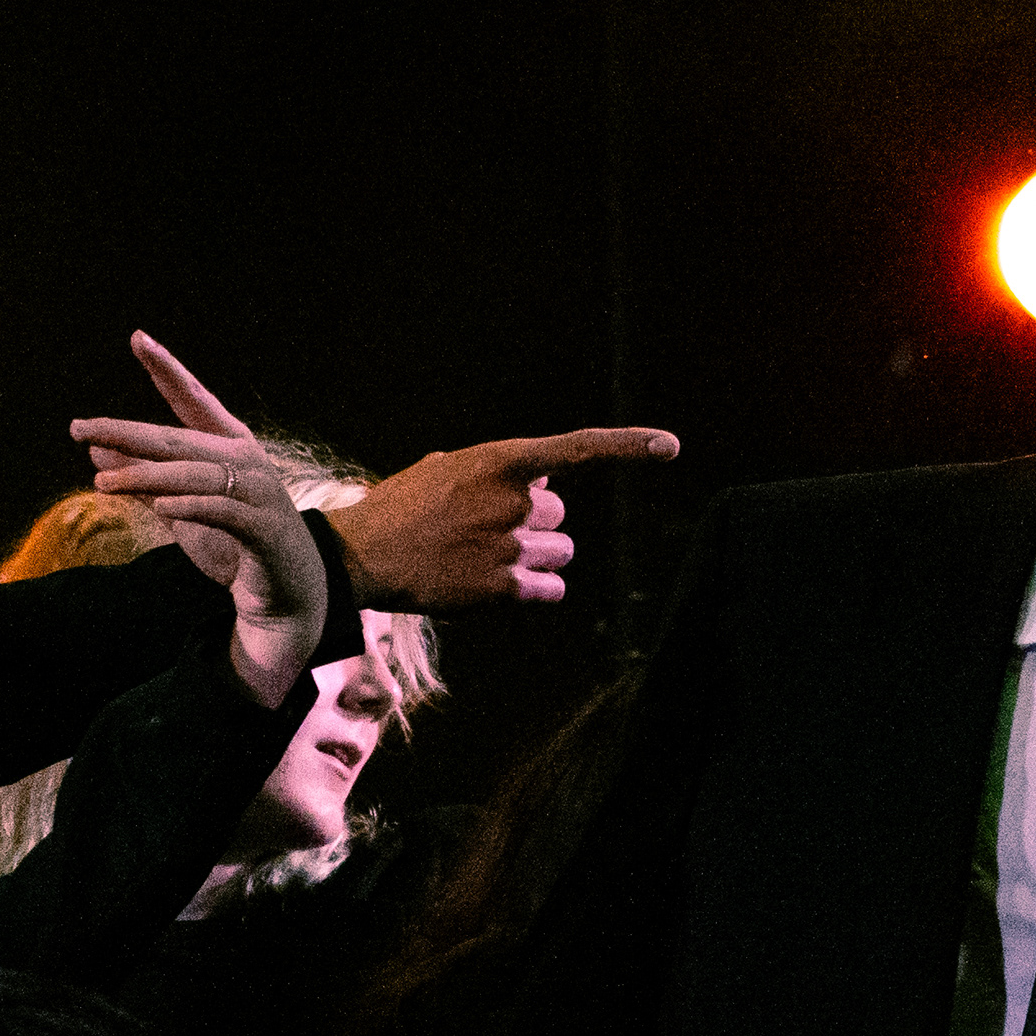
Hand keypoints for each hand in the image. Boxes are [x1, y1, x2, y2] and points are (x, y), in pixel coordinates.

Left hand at [72, 333, 324, 707]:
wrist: (285, 600)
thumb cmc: (233, 549)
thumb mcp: (179, 510)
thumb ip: (143, 478)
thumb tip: (95, 449)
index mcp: (230, 446)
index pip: (193, 400)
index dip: (167, 370)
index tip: (138, 339)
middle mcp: (246, 461)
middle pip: (178, 438)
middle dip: (126, 431)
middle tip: (80, 428)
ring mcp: (258, 493)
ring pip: (191, 474)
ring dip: (144, 477)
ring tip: (101, 482)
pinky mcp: (262, 529)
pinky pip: (220, 510)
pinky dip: (190, 506)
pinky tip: (160, 507)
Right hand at [325, 426, 681, 608]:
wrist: (365, 555)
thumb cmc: (403, 508)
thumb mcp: (447, 468)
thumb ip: (496, 472)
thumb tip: (534, 485)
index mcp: (500, 462)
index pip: (578, 450)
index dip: (628, 446)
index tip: (670, 446)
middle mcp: (513, 502)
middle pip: (559, 516)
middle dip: (533, 522)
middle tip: (487, 528)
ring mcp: (511, 546)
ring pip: (559, 554)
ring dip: (534, 556)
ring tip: (486, 555)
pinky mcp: (504, 589)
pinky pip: (551, 590)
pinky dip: (536, 589)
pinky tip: (501, 584)